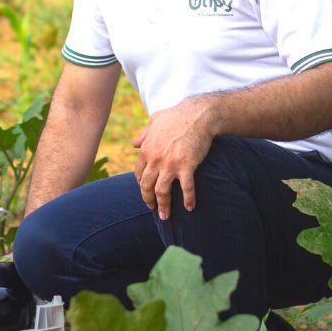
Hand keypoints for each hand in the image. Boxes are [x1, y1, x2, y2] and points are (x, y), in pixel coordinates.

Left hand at [132, 98, 214, 219]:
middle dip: (148, 200)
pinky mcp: (187, 166)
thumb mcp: (155, 121)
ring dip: (163, 206)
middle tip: (153, 209)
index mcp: (146, 149)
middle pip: (147, 186)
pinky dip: (188, 200)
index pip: (139, 173)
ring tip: (165, 216)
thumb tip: (134, 143)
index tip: (146, 192)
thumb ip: (144, 134)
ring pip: (161, 191)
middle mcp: (155, 159)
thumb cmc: (177, 115)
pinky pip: (186, 188)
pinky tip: (190, 207)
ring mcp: (170, 164)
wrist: (198, 114)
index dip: (141, 185)